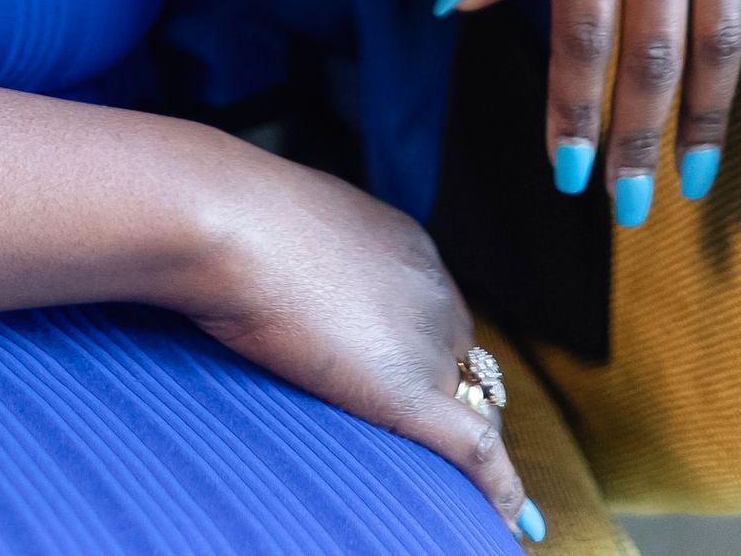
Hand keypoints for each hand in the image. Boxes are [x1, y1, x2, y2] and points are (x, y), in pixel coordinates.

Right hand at [170, 138, 541, 537]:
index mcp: (407, 245)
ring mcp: (426, 339)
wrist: (230, 223)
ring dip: (467, 444)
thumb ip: (315, 257)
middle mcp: (432, 288)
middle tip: (436, 442)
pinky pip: (476, 450)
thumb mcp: (292, 223)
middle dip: (456, 403)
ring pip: (473, 406)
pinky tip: (510, 523)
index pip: (443, 317)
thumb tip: (289, 282)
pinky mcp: (410, 392)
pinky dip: (498, 490)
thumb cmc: (235, 216)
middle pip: (466, 363)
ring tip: (466, 490)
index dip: (435, 358)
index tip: (422, 387)